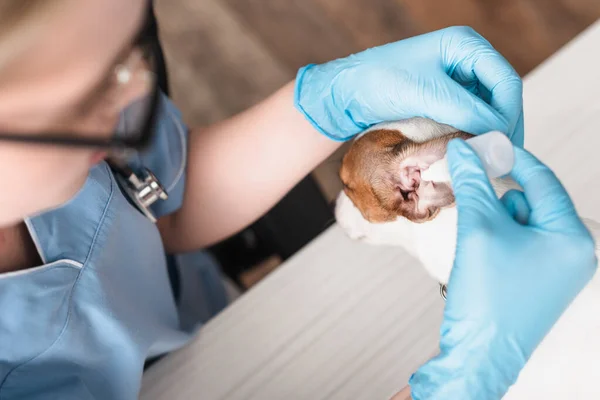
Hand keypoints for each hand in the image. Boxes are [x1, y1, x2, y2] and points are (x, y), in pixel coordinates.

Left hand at [294, 26, 523, 144]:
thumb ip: (465, 110)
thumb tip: (500, 134)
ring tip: (491, 163)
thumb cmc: (377, 82)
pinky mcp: (444, 100)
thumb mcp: (424, 94)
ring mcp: (455, 81)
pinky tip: (474, 155)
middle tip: (504, 161)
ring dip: (491, 135)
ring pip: (487, 111)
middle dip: (504, 128)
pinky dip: (474, 137)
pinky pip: (469, 119)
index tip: (506, 147)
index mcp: (465, 45)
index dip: (510, 116)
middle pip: (501, 97)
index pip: (506, 82)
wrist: (345, 94)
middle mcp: (465, 60)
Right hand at [408, 140, 596, 398]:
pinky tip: (480, 254)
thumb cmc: (487, 298)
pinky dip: (494, 238)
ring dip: (494, 220)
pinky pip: (517, 242)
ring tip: (477, 243)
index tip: (485, 145)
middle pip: (532, 200)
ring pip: (521, 221)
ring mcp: (555, 268)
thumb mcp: (479, 230)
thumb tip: (463, 149)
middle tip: (473, 196)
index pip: (544, 181)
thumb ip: (473, 183)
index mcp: (571, 239)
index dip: (513, 158)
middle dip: (499, 198)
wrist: (477, 354)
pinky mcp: (536, 279)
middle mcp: (571, 252)